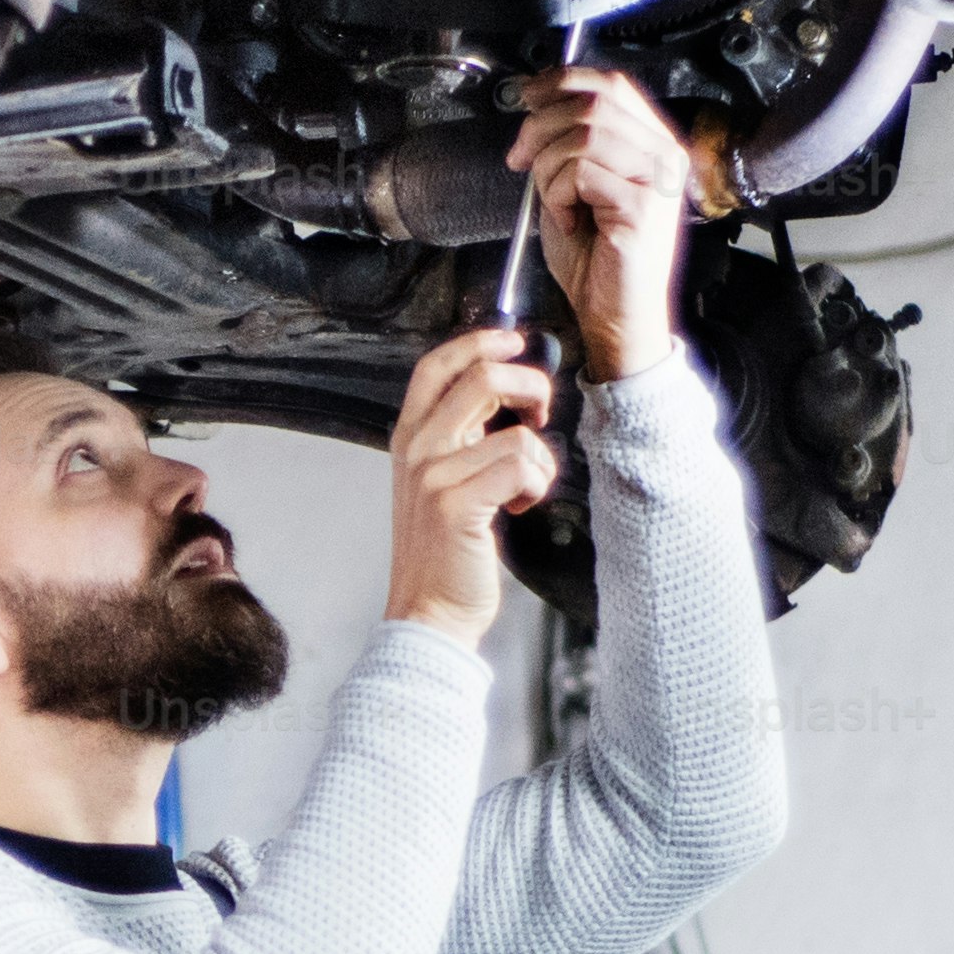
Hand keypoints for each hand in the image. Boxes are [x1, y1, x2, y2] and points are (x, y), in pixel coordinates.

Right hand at [383, 324, 559, 639]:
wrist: (428, 612)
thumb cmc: (445, 552)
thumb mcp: (441, 481)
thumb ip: (461, 436)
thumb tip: (504, 392)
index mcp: (411, 438)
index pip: (438, 365)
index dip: (480, 342)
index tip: (514, 341)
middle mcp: (418, 450)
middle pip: (482, 378)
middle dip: (531, 387)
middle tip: (542, 413)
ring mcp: (433, 475)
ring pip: (516, 434)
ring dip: (540, 462)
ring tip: (524, 490)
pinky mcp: (455, 503)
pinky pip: (522, 467)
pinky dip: (535, 487)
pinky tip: (518, 508)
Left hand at [508, 64, 697, 377]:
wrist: (614, 315)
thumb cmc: (596, 258)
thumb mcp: (574, 186)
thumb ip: (567, 144)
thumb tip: (536, 106)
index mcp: (653, 143)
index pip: (611, 84)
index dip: (563, 81)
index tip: (528, 97)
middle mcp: (664, 155)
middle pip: (592, 103)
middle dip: (540, 127)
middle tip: (519, 159)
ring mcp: (659, 179)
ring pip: (582, 136)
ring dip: (548, 169)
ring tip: (554, 202)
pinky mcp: (644, 205)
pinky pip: (580, 173)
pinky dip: (557, 197)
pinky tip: (569, 221)